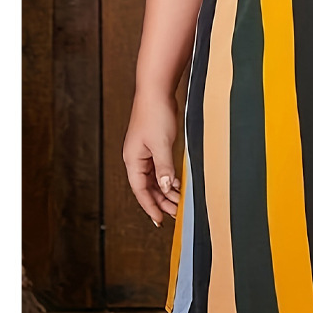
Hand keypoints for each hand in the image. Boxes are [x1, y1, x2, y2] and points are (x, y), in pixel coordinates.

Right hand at [122, 89, 180, 226]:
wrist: (156, 91)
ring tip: (179, 202)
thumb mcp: (162, 144)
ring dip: (166, 190)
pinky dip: (168, 177)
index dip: (151, 206)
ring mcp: (145, 151)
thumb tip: (166, 188)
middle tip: (176, 213)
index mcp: (133, 160)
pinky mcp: (154, 144)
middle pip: (148, 187)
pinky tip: (178, 183)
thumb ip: (164, 167)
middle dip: (161, 201)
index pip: (141, 190)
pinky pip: (160, 167)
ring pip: (155, 178)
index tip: (160, 220)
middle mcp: (136, 158)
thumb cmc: (155, 114)